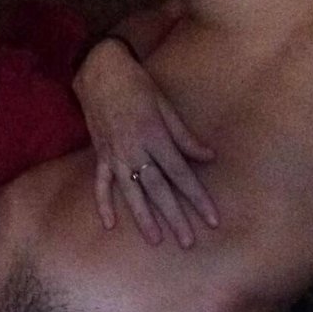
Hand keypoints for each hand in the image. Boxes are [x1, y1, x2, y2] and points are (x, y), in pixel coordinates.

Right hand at [73, 39, 218, 247]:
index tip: (212, 219)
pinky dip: (104, 204)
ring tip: (156, 240)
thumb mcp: (166, 106)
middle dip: (175, 217)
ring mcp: (116, 155)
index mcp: (156, 137)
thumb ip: (185, 136)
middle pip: (160, 190)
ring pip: (132, 192)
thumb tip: (209, 157)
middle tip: (187, 241)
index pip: (182, 175)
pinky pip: (102, 184)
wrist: (101, 70)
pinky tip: (109, 224)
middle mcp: (136, 150)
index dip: (198, 198)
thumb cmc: (138, 85)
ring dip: (144, 218)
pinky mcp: (101, 155)